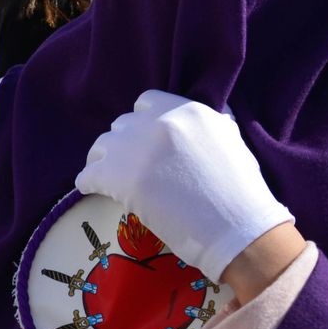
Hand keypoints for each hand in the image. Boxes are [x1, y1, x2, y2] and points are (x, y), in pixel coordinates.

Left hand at [75, 90, 294, 281]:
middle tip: (131, 166)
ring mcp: (134, 148)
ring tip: (110, 178)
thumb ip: (210, 122)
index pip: (146, 102)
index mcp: (185, 110)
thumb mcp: (230, 138)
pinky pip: (88, 174)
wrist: (238, 226)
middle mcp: (156, 122)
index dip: (144, 123)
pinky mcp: (118, 178)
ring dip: (105, 161)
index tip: (146, 142)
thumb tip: (204, 117)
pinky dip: (89, 183)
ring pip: (101, 147)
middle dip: (125, 144)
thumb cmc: (240, 189)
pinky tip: (94, 191)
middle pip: (122, 125)